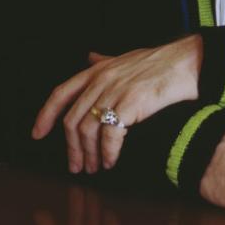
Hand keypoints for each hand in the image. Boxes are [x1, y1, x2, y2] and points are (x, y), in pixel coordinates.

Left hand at [32, 35, 202, 174]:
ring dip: (89, 155)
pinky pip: (110, 135)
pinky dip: (107, 153)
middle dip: (71, 148)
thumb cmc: (159, 61)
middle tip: (77, 165)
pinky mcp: (130, 103)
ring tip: (95, 166)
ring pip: (88, 131)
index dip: (45, 114)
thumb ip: (105, 61)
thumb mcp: (126, 58)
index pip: (61, 93)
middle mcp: (102, 79)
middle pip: (73, 120)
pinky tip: (111, 160)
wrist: (187, 63)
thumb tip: (89, 58)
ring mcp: (115, 90)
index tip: (37, 133)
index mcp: (97, 69)